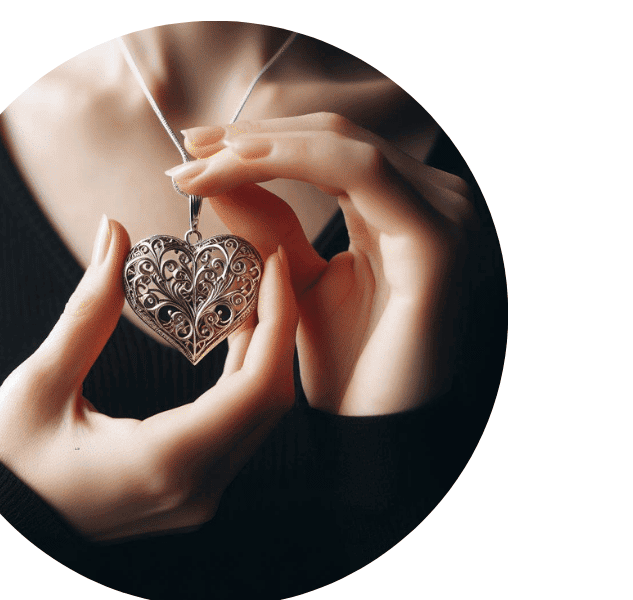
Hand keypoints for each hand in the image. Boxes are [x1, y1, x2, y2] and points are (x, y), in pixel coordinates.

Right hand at [0, 215, 298, 541]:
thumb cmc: (8, 462)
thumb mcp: (40, 382)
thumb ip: (88, 309)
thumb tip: (115, 232)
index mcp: (166, 461)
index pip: (259, 387)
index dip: (278, 320)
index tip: (273, 263)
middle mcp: (196, 488)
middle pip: (270, 401)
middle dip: (277, 328)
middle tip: (260, 268)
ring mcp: (197, 499)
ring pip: (259, 418)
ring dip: (262, 353)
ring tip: (243, 293)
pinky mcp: (191, 495)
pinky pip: (237, 431)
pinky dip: (242, 380)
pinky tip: (224, 338)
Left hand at [170, 113, 475, 414]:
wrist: (374, 431)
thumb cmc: (344, 366)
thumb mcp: (293, 281)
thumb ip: (265, 226)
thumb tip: (215, 175)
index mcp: (402, 209)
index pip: (328, 148)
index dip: (261, 138)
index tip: (194, 145)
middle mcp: (433, 200)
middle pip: (334, 135)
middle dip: (254, 135)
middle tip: (189, 144)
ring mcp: (443, 214)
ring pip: (342, 145)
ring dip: (264, 145)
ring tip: (203, 159)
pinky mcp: (436, 237)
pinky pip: (357, 173)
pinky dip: (293, 163)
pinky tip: (240, 167)